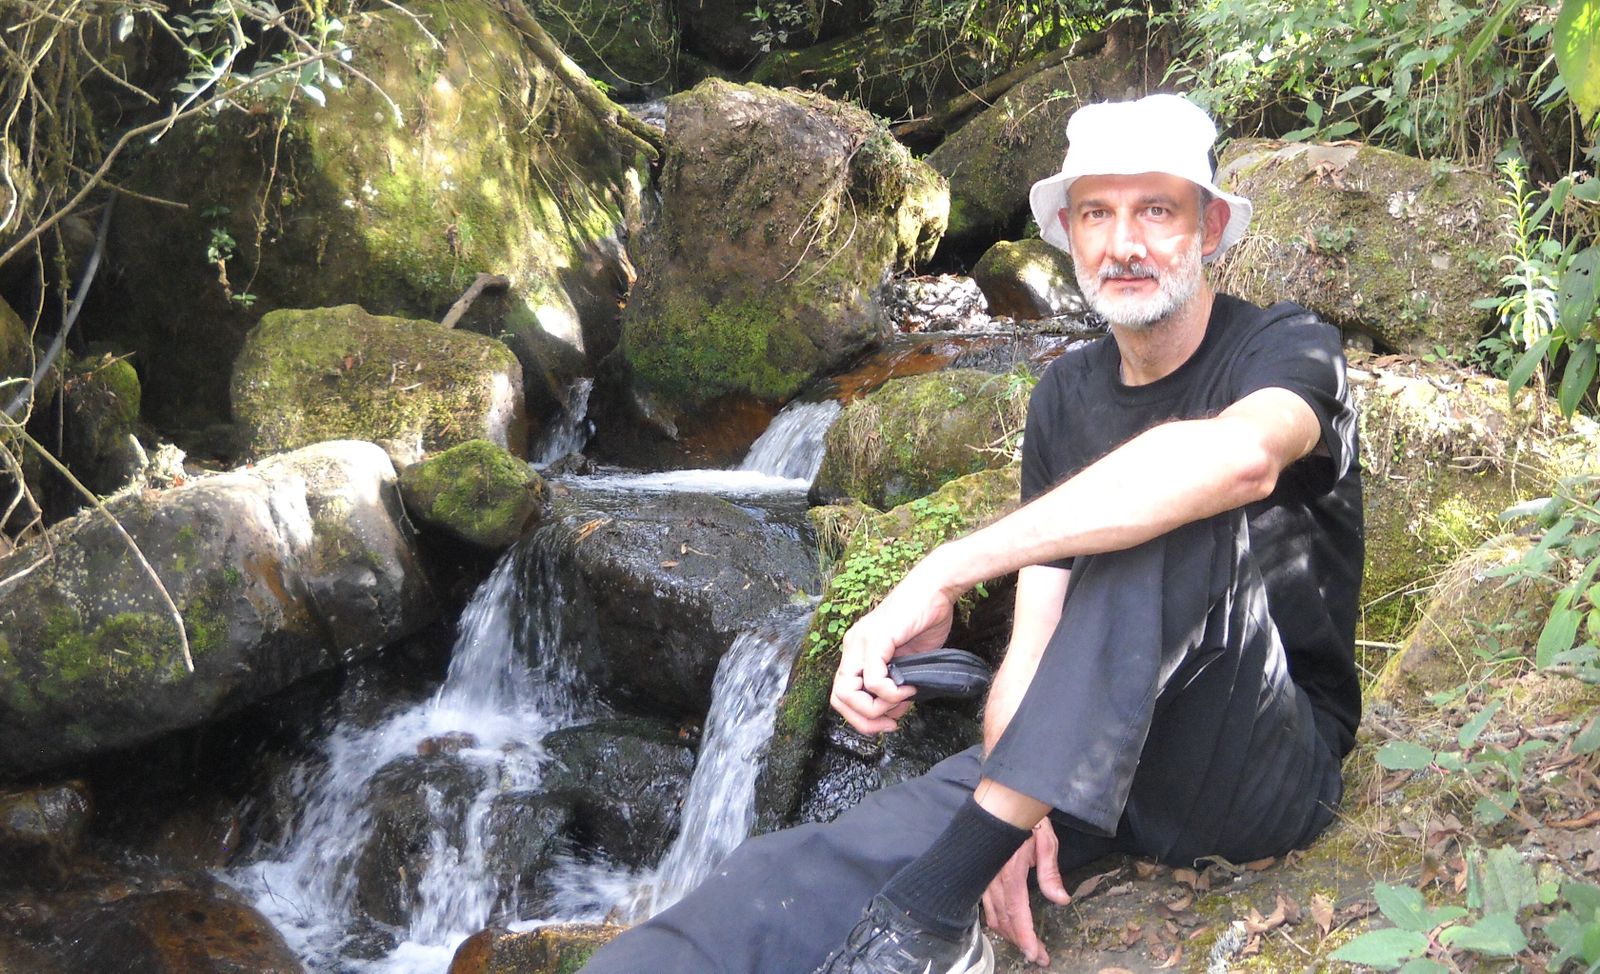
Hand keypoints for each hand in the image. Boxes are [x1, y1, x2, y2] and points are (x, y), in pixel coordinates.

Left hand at [829, 559, 957, 733]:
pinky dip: (890, 692)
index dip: (860, 717)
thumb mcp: (909, 662)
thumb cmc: (926, 619)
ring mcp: (861, 641)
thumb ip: (897, 685)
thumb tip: (895, 711)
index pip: (842, 695)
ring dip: (876, 708)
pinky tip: (909, 687)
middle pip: (838, 698)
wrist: (937, 588)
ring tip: (902, 701)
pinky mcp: (875, 638)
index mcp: (857, 652)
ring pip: (848, 692)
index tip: (888, 723)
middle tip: (890, 725)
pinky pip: (873, 679)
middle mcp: (852, 646)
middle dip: (863, 720)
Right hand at [980, 818, 1070, 966]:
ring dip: (1010, 936)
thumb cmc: (1027, 821)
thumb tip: (1062, 900)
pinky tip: (1010, 928)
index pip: (1017, 913)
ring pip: (994, 918)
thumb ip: (1050, 873)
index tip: (1035, 955)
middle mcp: (993, 880)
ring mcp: (985, 880)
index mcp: (1011, 872)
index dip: (1026, 937)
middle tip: (1040, 956)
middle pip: (1005, 921)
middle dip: (1022, 943)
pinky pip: (987, 908)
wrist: (1002, 805)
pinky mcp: (983, 878)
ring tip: (1028, 946)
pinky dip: (999, 923)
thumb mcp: (1046, 842)